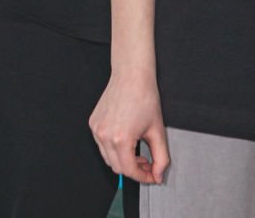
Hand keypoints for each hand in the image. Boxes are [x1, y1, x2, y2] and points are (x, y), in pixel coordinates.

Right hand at [89, 69, 169, 184]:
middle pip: (117, 167)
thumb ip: (161, 159)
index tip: (151, 175)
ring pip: (108, 158)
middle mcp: (105, 135)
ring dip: (123, 160)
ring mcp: (96, 129)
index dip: (143, 177)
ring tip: (137, 152)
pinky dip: (113, 149)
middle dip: (134, 170)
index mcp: (121, 139)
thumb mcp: (158, 132)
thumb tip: (158, 174)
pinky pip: (102, 145)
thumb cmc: (144, 98)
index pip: (129, 170)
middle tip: (147, 164)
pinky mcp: (93, 123)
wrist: (131, 77)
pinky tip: (126, 141)